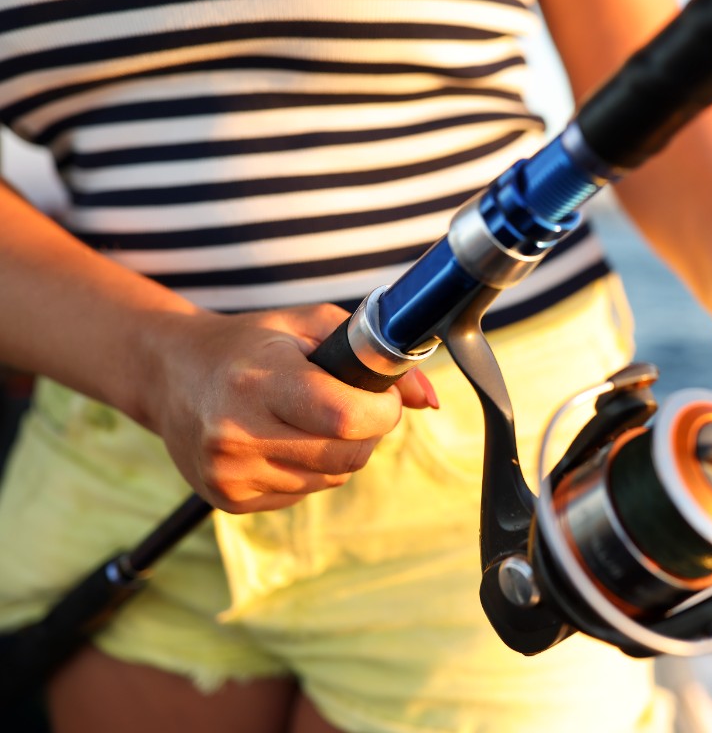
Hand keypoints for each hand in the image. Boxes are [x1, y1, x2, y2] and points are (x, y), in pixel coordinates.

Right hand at [146, 304, 437, 513]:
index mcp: (259, 380)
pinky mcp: (228, 500)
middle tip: (346, 403)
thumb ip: (376, 355)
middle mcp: (237, 432)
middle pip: (349, 454)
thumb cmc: (251, 343)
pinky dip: (307, 468)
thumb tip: (428, 401)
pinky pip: (303, 492)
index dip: (381, 409)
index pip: (346, 417)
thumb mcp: (310, 324)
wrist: (170, 374)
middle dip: (366, 430)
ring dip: (336, 449)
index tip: (380, 396)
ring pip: (333, 476)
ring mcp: (229, 473)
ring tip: (303, 416)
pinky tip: (279, 438)